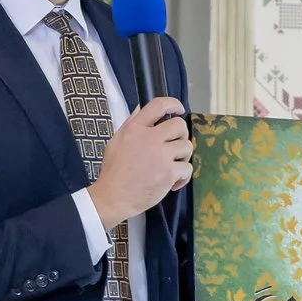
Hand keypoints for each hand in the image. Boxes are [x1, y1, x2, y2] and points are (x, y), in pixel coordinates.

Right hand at [88, 98, 191, 228]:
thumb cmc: (114, 171)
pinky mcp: (169, 172)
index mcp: (135, 128)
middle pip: (179, 125)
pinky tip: (172, 182)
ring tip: (171, 166)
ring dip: (182, 156)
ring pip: (187, 146)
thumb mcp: (116, 141)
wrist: (114, 196)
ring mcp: (161, 155)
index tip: (179, 109)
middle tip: (175, 145)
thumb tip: (142, 109)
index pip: (158, 105)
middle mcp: (150, 138)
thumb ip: (132, 125)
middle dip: (181, 134)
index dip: (173, 104)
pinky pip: (188, 168)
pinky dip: (183, 176)